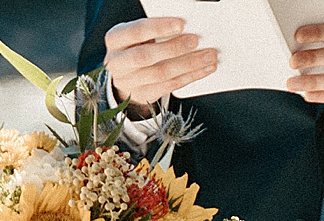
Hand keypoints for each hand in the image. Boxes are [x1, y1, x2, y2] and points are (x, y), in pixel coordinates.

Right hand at [103, 17, 217, 117]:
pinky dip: (190, 77)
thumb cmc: (135, 45)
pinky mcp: (144, 94)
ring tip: (208, 56)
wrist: (125, 74)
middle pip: (146, 56)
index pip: (136, 31)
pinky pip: (169, 86)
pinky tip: (203, 69)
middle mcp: (118, 62)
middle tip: (195, 41)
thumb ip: (155, 30)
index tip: (180, 24)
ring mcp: (129, 82)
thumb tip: (185, 26)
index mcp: (115, 39)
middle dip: (173, 48)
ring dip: (188, 64)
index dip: (159, 27)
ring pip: (161, 74)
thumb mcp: (138, 34)